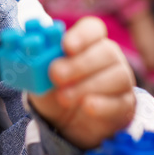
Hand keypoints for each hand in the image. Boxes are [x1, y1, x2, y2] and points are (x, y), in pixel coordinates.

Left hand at [28, 16, 136, 149]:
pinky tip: (87, 106)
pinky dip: (103, 104)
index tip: (65, 45)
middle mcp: (109, 58)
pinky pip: (120, 102)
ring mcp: (121, 81)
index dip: (82, 35)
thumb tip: (28, 51)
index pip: (93, 29)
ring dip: (87, 85)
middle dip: (79, 63)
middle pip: (106, 51)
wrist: (68, 124)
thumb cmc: (55, 92)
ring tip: (63, 97)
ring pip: (117, 76)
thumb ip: (36, 65)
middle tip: (56, 74)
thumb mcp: (40, 78)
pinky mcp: (125, 106)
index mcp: (89, 44)